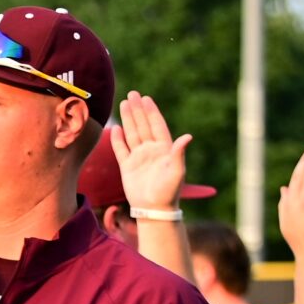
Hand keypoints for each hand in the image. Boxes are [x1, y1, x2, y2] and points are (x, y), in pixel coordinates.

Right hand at [110, 93, 192, 213]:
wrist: (154, 208)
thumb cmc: (169, 191)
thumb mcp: (177, 171)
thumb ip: (179, 152)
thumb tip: (187, 136)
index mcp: (164, 148)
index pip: (157, 125)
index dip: (151, 111)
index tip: (146, 98)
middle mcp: (151, 150)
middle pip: (143, 125)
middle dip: (137, 110)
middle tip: (132, 94)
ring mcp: (139, 157)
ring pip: (132, 133)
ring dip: (128, 119)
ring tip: (123, 104)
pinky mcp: (127, 166)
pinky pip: (121, 149)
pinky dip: (118, 139)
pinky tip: (116, 128)